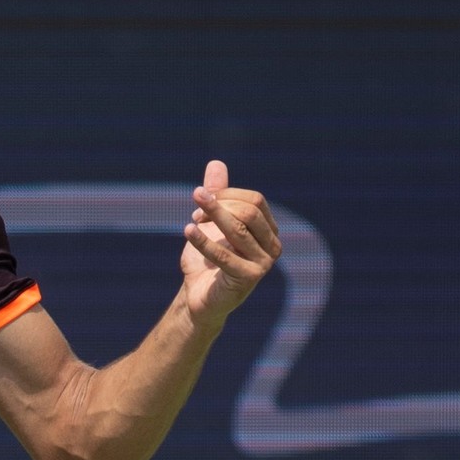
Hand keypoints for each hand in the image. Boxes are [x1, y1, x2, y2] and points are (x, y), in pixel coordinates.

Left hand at [178, 160, 280, 322]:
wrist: (199, 297)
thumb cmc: (207, 260)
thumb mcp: (210, 223)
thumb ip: (216, 196)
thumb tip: (215, 163)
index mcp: (269, 230)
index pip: (254, 200)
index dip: (226, 195)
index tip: (200, 202)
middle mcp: (272, 245)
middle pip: (250, 211)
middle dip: (220, 205)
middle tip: (195, 208)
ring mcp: (264, 263)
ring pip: (239, 230)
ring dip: (213, 217)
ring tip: (191, 215)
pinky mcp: (249, 278)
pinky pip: (225, 254)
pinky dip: (203, 241)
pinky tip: (187, 231)